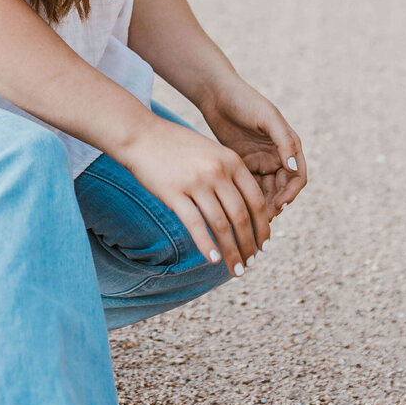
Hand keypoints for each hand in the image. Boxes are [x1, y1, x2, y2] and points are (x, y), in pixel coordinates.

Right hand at [115, 114, 268, 276]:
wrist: (141, 134)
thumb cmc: (176, 146)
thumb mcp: (211, 152)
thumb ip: (228, 175)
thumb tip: (243, 210)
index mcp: (232, 161)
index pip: (256, 201)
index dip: (263, 227)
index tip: (263, 245)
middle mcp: (218, 172)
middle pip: (241, 216)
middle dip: (249, 245)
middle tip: (251, 263)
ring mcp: (196, 182)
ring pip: (221, 225)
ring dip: (232, 252)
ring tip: (237, 270)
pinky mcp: (174, 193)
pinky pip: (195, 225)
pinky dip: (206, 245)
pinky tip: (213, 261)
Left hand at [196, 73, 306, 238]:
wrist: (216, 93)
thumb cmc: (245, 100)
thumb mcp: (268, 118)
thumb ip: (284, 142)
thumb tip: (294, 169)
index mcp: (288, 145)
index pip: (297, 176)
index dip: (290, 193)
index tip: (279, 205)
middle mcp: (277, 155)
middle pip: (282, 188)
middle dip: (275, 204)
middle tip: (263, 219)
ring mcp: (260, 160)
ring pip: (266, 191)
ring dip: (262, 205)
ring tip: (251, 218)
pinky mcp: (243, 163)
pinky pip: (249, 186)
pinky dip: (247, 198)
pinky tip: (238, 208)